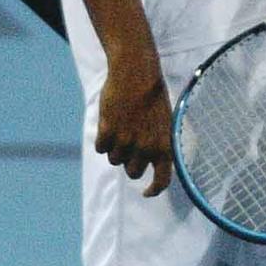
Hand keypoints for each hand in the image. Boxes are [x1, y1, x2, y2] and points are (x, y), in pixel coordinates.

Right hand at [94, 61, 173, 195]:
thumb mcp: (164, 123)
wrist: (136, 73)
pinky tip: (109, 124)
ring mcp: (126, 141)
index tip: (146, 192)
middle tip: (129, 144)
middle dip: (130, 162)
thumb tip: (151, 165)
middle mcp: (146, 148)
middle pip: (132, 172)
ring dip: (115, 149)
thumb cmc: (152, 96)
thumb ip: (158, 145)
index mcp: (164, 146)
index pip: (162, 180)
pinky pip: (101, 149)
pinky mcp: (108, 132)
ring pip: (115, 160)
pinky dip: (103, 140)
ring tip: (121, 127)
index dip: (154, 189)